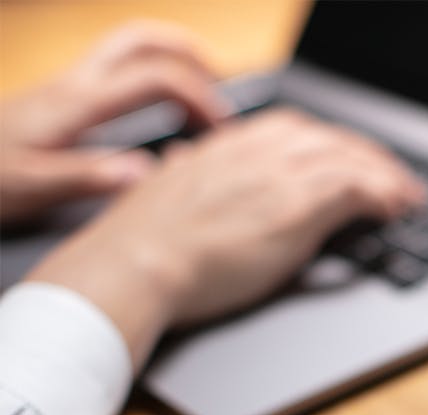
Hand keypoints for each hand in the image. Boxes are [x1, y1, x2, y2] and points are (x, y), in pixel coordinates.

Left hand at [0, 21, 229, 223]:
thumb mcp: (32, 187)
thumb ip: (90, 178)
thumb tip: (146, 173)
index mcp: (75, 103)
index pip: (155, 76)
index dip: (199, 97)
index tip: (222, 131)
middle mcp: (72, 85)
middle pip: (140, 39)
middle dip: (188, 53)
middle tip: (219, 85)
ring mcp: (64, 88)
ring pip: (125, 49)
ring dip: (168, 59)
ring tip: (198, 90)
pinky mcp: (59, 101)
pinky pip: (114, 73)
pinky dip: (147, 79)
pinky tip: (156, 112)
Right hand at [29, 109, 426, 366]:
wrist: (135, 266)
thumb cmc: (145, 243)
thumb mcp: (170, 189)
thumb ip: (190, 171)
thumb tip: (187, 161)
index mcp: (230, 144)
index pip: (299, 128)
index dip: (334, 145)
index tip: (353, 160)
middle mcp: (260, 151)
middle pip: (335, 140)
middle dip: (371, 157)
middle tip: (397, 179)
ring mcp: (281, 175)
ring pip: (354, 160)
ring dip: (389, 178)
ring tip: (409, 198)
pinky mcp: (297, 206)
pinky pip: (358, 187)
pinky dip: (384, 194)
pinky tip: (395, 210)